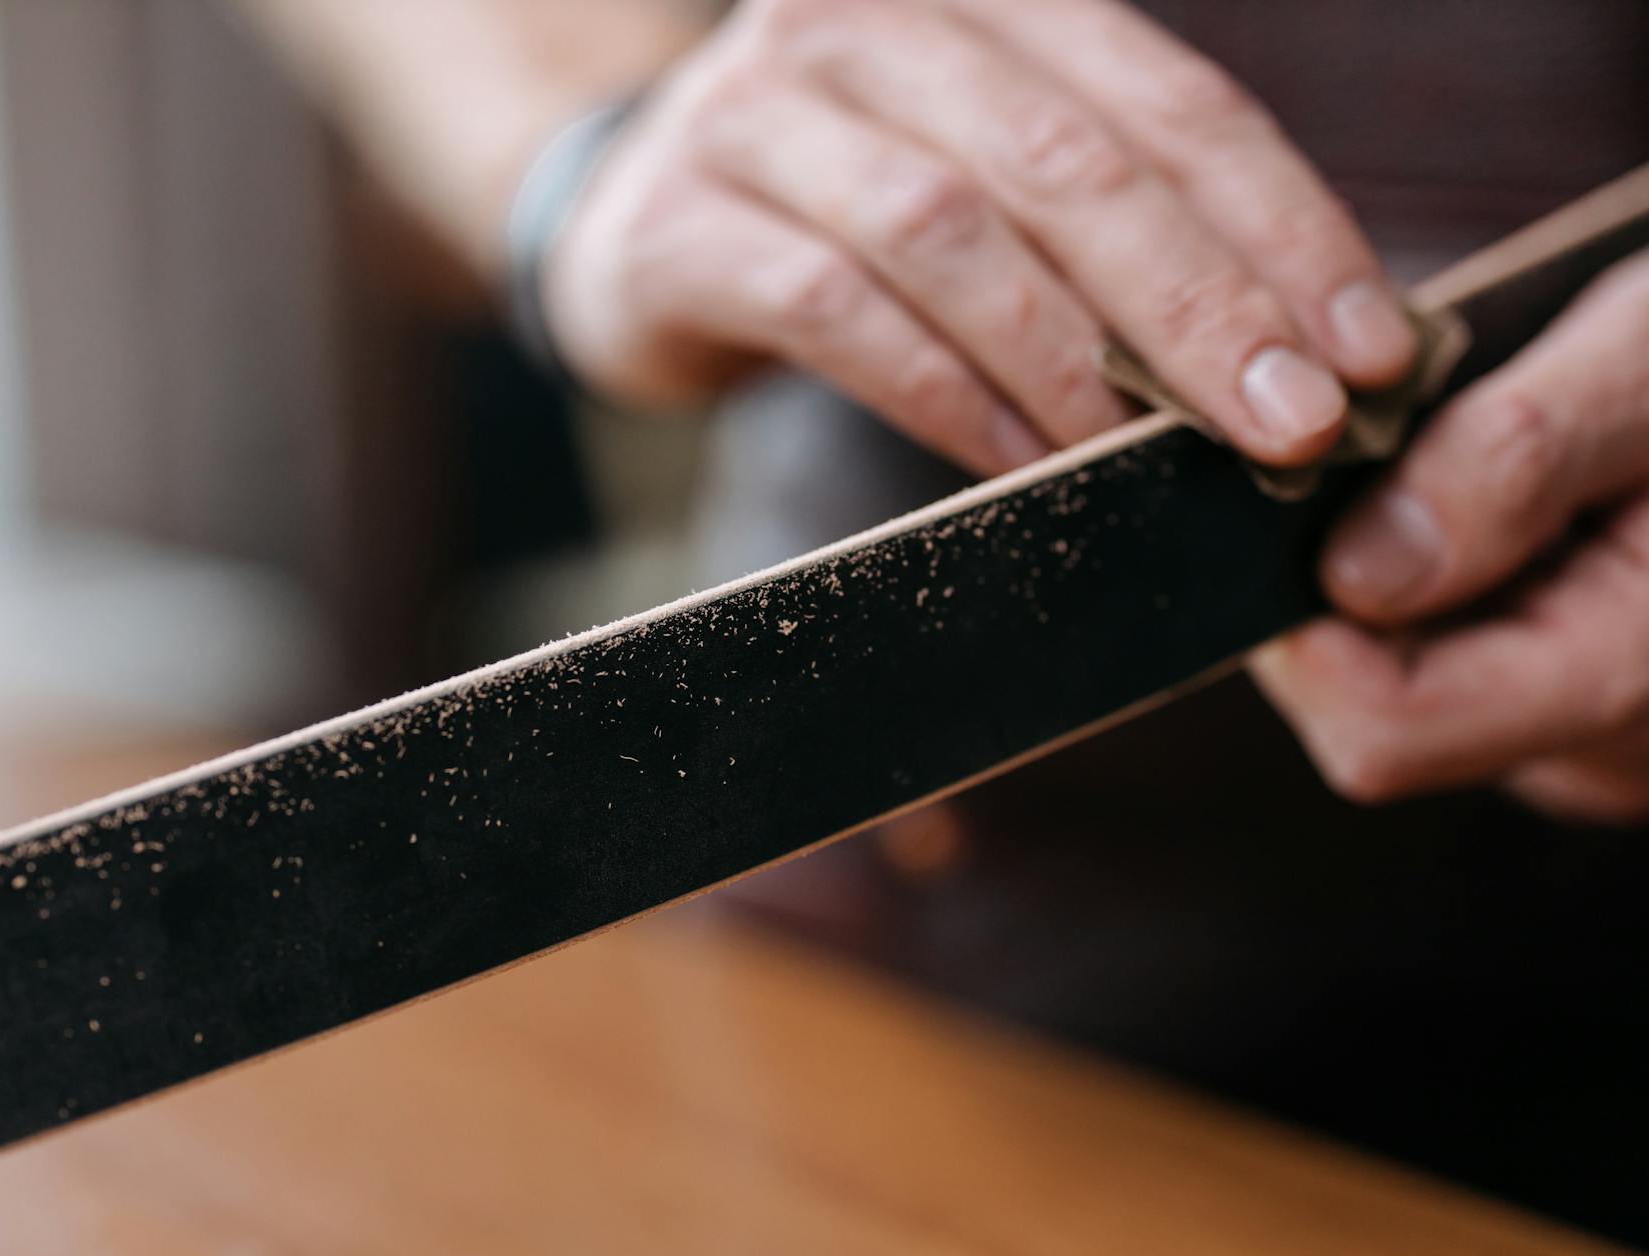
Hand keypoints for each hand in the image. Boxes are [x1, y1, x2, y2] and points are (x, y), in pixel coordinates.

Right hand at [540, 0, 1417, 474]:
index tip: (1369, 351)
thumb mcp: (983, 174)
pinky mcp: (681, 223)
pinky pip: (839, 312)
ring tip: (1148, 463)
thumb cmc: (846, 210)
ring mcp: (756, 114)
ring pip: (950, 234)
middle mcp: (864, 22)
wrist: (630, 225)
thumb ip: (1108, 227)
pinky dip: (945, 395)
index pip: (1164, 100)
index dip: (1279, 227)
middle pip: (1066, 162)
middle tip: (1292, 428)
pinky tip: (1014, 466)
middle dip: (1197, 304)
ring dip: (1070, 363)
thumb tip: (1293, 360)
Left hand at [1253, 250, 1648, 823]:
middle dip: (1335, 592)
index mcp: (1642, 682)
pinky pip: (1453, 671)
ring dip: (1383, 581)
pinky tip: (1481, 502)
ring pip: (1402, 690)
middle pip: (1374, 713)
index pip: (1386, 727)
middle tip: (1366, 459)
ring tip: (1446, 465)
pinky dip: (1433, 587)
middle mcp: (1611, 755)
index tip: (1286, 505)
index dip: (1301, 625)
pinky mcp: (1582, 715)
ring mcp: (1597, 749)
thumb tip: (1358, 573)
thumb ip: (1520, 461)